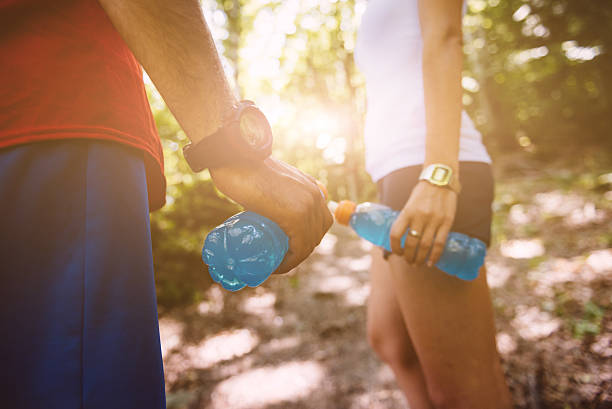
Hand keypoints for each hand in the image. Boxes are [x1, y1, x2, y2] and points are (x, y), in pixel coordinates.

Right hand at [210, 157, 332, 273]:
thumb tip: (265, 203)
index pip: (318, 222)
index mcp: (312, 187)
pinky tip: (275, 266)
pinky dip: (289, 262)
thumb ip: (275, 187)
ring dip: (293, 258)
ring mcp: (308, 205)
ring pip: (308, 244)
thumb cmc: (243, 166)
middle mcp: (316, 196)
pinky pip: (300, 248)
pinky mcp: (297, 215)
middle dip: (298, 250)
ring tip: (272, 263)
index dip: (303, 239)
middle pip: (316, 234)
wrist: (234, 155)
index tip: (282, 248)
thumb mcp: (268, 177)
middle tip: (275, 256)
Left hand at [389, 180, 456, 266]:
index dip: (394, 247)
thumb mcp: (409, 204)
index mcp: (407, 211)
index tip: (396, 253)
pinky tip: (431, 262)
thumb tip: (400, 238)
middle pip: (411, 243)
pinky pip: (440, 243)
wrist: (441, 180)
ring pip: (425, 246)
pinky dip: (435, 255)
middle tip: (409, 262)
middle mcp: (419, 216)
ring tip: (418, 264)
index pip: (395, 234)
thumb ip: (406, 219)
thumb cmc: (422, 193)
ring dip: (420, 258)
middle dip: (408, 256)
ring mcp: (434, 220)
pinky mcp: (447, 222)